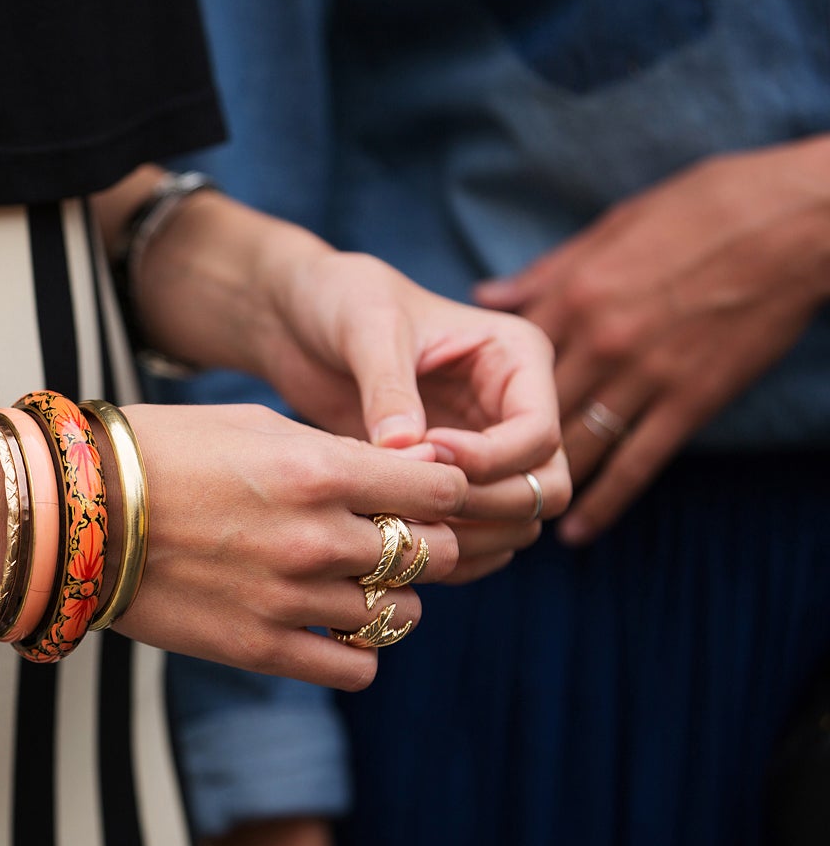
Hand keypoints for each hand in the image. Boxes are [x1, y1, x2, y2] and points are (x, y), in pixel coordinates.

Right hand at [114, 403, 466, 690]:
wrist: (75, 513)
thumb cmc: (163, 453)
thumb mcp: (256, 427)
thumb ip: (338, 454)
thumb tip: (412, 475)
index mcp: (319, 469)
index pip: (444, 489)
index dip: (443, 489)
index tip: (420, 491)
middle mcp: (317, 537)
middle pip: (436, 553)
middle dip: (424, 543)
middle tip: (390, 535)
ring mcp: (291, 600)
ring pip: (403, 613)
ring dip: (391, 597)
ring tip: (353, 581)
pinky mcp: (261, 649)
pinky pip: (357, 666)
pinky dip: (356, 649)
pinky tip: (329, 626)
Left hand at [255, 248, 569, 576]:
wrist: (300, 318)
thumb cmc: (339, 300)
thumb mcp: (366, 327)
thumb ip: (389, 386)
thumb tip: (405, 448)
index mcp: (516, 358)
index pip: (538, 433)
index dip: (488, 459)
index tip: (425, 450)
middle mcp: (514, 406)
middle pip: (545, 486)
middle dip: (486, 504)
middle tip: (414, 502)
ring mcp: (487, 446)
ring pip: (517, 518)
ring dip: (468, 533)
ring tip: (397, 517)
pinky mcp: (452, 477)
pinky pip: (477, 531)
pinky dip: (446, 545)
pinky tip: (392, 536)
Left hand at [474, 137, 829, 543]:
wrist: (796, 219)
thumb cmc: (706, 207)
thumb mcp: (612, 227)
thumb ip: (547, 273)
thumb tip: (486, 294)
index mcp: (573, 295)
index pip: (503, 362)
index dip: (466, 401)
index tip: (439, 433)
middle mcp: (599, 340)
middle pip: (528, 413)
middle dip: (490, 456)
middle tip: (457, 492)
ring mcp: (646, 373)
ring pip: (574, 445)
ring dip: (536, 485)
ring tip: (503, 518)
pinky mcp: (692, 397)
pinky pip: (638, 461)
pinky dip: (604, 500)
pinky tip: (576, 529)